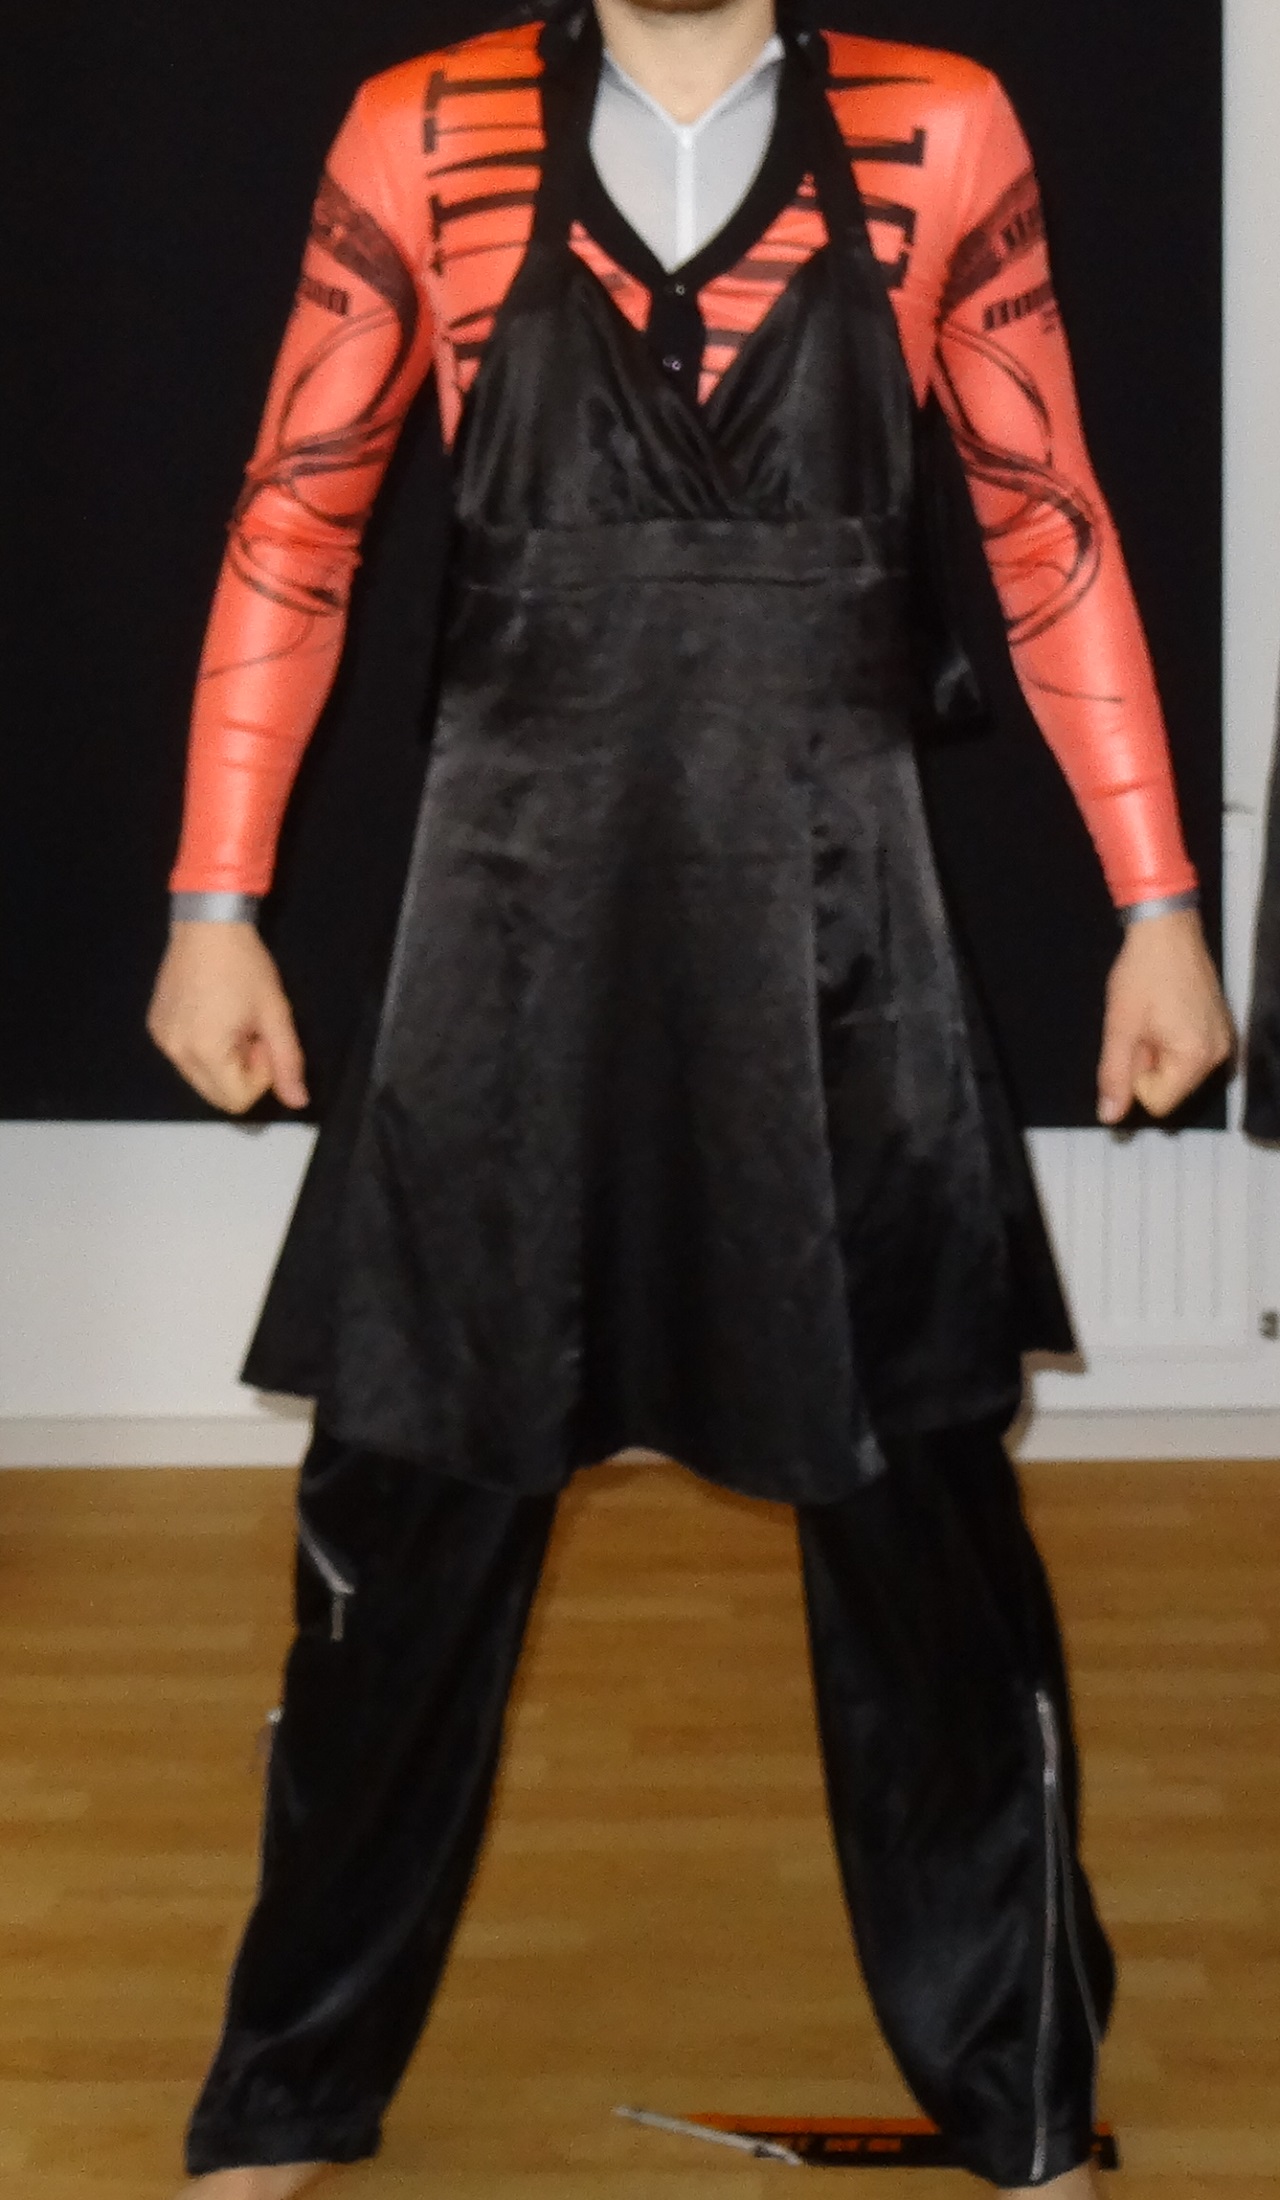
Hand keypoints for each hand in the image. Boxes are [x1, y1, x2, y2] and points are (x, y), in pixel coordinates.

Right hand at [147, 922, 308, 1114]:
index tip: (262, 1040)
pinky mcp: (154, 1027)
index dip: (260, 1077)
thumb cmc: (246, 966)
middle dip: (241, 1073)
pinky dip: (203, 1048)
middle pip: (216, 1096)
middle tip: (249, 1032)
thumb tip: (298, 1102)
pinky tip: (212, 1014)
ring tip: (232, 1021)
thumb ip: (288, 1061)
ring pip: (200, 1079)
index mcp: (205, 1052)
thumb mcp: (275, 1013)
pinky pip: (184, 1058)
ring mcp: (160, 1041)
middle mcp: (175, 1053)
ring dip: (223, 1061)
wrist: (207, 924)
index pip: (237, 1100)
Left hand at [1097, 907, 1233, 1124]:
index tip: (1132, 1045)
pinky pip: (1190, 1053)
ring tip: (1153, 1018)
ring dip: (1158, 1053)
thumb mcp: (1120, 1028)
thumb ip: (1115, 1076)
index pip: (1159, 1103)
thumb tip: (1109, 1116)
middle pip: (1172, 1089)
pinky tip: (1166, 1013)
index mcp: (1196, 1058)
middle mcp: (1218, 1054)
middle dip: (1148, 1066)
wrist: (1167, 930)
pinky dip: (1172, 1041)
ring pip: (1179, 1071)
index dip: (1136, 1080)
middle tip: (1141, 1028)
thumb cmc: (1141, 975)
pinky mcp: (1220, 1026)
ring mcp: (1223, 1039)